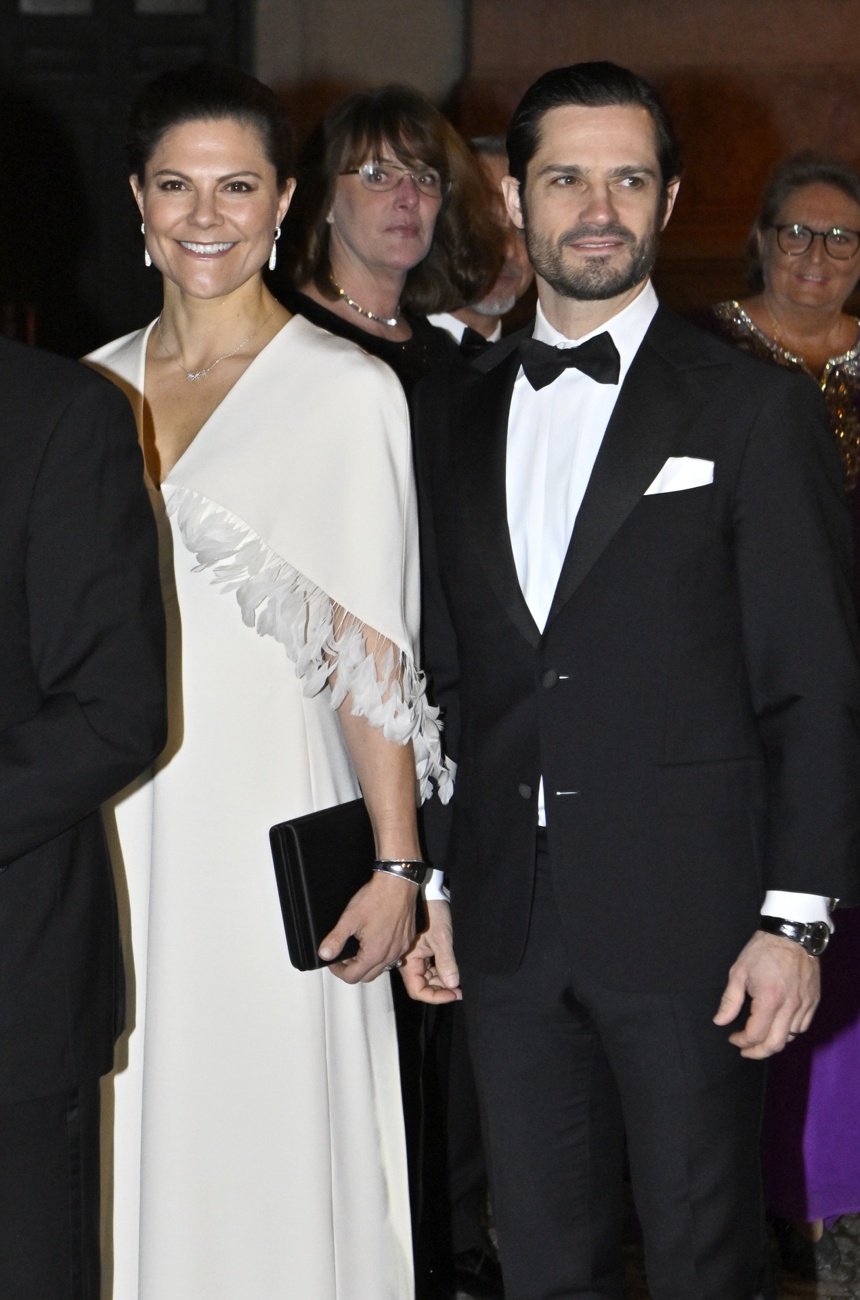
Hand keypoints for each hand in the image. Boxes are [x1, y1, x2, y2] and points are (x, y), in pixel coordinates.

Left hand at [320, 871, 417, 983]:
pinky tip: (375, 940)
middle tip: (344, 956)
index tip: (334, 961)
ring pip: (382, 967)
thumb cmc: (377, 898)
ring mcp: (401, 948)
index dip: (338, 971)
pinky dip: (381, 954)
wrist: (398, 883)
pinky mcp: (407, 940)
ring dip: (368, 963)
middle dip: (353, 970)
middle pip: (367, 976)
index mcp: (375, 953)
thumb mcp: (350, 919)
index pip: (353, 977)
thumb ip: (335, 939)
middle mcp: (390, 955)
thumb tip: (325, 954)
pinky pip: (393, 956)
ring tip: (359, 947)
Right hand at [399, 899, 461, 1003]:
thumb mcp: (442, 939)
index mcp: (409, 962)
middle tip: (460, 989)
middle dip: (441, 990)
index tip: (453, 994)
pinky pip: (431, 967)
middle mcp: (410, 962)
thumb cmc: (432, 913)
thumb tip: (452, 985)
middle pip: (424, 986)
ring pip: (429, 978)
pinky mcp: (424, 951)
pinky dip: (442, 971)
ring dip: (443, 981)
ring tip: (459, 980)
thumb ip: (446, 963)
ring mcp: (417, 957)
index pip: (418, 990)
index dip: (435, 996)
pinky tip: (453, 970)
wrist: (430, 893)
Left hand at [713, 930, 820, 1057]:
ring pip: (791, 1037)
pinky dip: (790, 1032)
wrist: (791, 933)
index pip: (755, 1034)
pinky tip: (779, 1026)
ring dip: (774, 1041)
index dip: (742, 1041)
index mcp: (769, 999)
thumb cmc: (763, 950)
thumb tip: (720, 1021)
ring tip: (760, 1037)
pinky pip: (803, 1026)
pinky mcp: (813, 1000)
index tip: (733, 1038)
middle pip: (775, 1044)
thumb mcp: (739, 972)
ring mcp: (804, 1004)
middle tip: (746, 1050)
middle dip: (758, 1052)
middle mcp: (790, 1006)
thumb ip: (730, 1000)